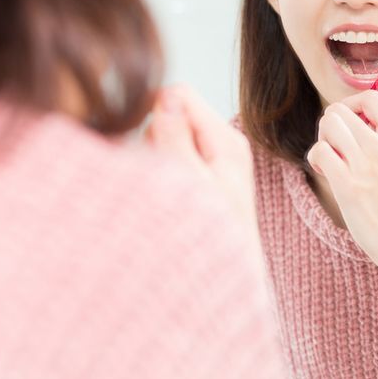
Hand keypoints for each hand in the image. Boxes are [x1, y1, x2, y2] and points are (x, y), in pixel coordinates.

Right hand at [145, 86, 258, 238]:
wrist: (223, 283)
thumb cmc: (209, 239)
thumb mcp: (189, 184)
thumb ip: (174, 137)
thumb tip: (165, 95)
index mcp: (226, 140)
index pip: (179, 95)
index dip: (155, 113)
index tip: (152, 149)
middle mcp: (222, 144)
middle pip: (170, 116)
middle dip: (154, 141)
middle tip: (165, 182)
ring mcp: (213, 161)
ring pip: (166, 140)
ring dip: (157, 162)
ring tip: (169, 198)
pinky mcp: (203, 177)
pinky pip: (172, 161)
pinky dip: (163, 176)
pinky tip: (170, 203)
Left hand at [307, 90, 377, 282]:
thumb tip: (373, 120)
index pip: (372, 98)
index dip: (353, 105)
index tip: (351, 124)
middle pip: (339, 110)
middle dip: (331, 125)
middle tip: (335, 147)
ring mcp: (367, 166)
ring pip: (328, 124)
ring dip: (323, 139)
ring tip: (330, 159)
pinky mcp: (349, 187)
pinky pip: (320, 151)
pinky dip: (316, 157)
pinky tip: (324, 171)